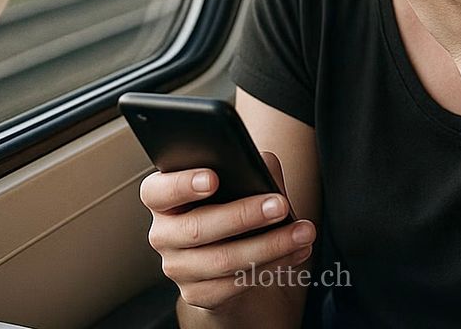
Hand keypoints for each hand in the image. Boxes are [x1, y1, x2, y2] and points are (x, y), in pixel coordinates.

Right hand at [140, 152, 316, 311]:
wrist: (228, 251)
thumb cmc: (230, 203)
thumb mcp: (237, 179)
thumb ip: (245, 166)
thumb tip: (262, 167)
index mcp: (162, 198)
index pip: (158, 191)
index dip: (182, 185)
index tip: (213, 179)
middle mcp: (163, 234)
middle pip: (198, 228)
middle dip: (244, 215)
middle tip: (279, 205)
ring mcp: (178, 267)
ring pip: (222, 260)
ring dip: (270, 245)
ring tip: (302, 232)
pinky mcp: (198, 294)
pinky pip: (235, 284)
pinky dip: (271, 266)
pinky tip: (294, 252)